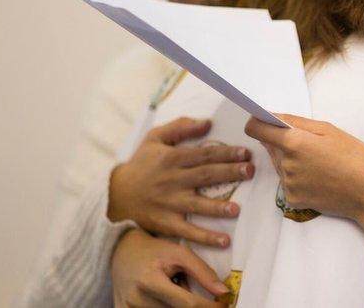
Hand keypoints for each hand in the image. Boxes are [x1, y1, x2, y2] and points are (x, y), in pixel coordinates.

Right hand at [108, 117, 254, 246]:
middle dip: (228, 173)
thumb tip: (207, 122)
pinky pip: (187, 231)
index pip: (203, 155)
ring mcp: (169, 203)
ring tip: (237, 209)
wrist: (114, 195)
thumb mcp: (154, 139)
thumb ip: (180, 127)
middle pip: (204, 176)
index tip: (245, 152)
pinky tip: (224, 240)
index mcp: (172, 159)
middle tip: (249, 171)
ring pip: (196, 205)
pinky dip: (205, 237)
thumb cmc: (141, 164)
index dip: (225, 153)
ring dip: (217, 207)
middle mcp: (172, 180)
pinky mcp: (166, 223)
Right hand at [112, 228, 226, 307]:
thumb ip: (203, 272)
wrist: (122, 251)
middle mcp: (136, 300)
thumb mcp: (180, 254)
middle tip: (188, 287)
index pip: (188, 304)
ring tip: (173, 289)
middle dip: (193, 305)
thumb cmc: (155, 251)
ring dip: (178, 306)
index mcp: (150, 282)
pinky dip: (166, 307)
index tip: (224, 305)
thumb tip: (223, 292)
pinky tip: (163, 297)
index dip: (210, 307)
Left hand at [244, 114, 363, 220]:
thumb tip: (270, 118)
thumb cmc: (356, 157)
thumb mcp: (329, 130)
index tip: (267, 122)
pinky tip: (320, 178)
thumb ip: (295, 122)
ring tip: (321, 164)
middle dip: (284, 143)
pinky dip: (299, 179)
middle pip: (270, 147)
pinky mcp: (293, 200)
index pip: (255, 129)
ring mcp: (288, 185)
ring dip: (292, 161)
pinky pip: (288, 183)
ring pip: (280, 164)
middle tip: (314, 146)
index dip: (258, 123)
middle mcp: (285, 164)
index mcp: (293, 142)